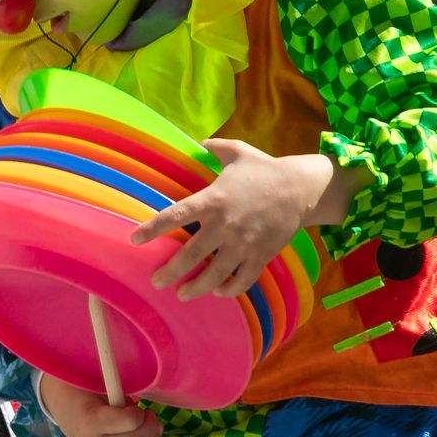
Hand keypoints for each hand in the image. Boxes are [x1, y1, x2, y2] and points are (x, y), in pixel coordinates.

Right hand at [38, 375, 161, 436]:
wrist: (66, 411)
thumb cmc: (88, 396)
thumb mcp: (102, 387)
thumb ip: (122, 399)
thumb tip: (144, 416)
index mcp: (90, 421)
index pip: (129, 422)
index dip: (141, 415)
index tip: (140, 409)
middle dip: (152, 430)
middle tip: (152, 419)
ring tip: (152, 434)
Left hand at [131, 140, 346, 299]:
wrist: (301, 188)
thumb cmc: (265, 169)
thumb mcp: (238, 151)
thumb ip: (215, 147)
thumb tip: (199, 142)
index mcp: (214, 199)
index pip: (176, 215)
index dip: (153, 228)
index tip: (134, 239)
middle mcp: (225, 224)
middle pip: (191, 254)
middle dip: (170, 271)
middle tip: (156, 281)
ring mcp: (244, 243)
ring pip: (215, 273)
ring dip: (196, 287)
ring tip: (182, 294)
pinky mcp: (261, 255)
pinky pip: (242, 279)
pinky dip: (229, 289)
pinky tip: (219, 291)